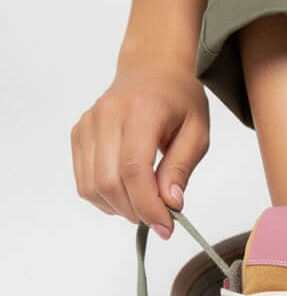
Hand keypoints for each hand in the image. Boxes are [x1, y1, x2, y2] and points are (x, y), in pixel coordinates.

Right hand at [71, 62, 208, 237]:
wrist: (153, 68)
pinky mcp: (79, 133)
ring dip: (118, 208)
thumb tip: (170, 204)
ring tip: (144, 203)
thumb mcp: (197, 133)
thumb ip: (181, 168)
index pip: (134, 169)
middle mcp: (107, 115)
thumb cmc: (180, 100)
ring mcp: (88, 123)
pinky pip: (83, 180)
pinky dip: (104, 197)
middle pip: (108, 182)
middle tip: (158, 218)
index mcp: (142, 111)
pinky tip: (127, 192)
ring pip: (91, 186)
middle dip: (135, 211)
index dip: (148, 205)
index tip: (166, 227)